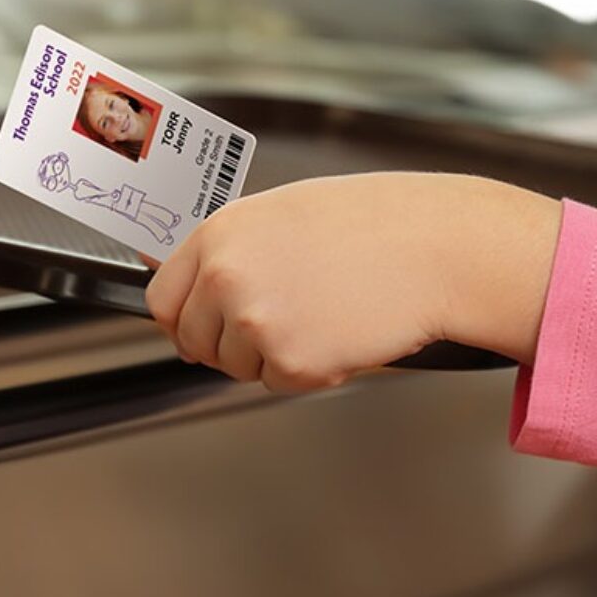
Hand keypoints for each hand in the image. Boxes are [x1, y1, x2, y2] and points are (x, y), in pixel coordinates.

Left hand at [144, 173, 561, 391]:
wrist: (432, 247)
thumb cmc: (375, 224)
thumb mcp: (286, 216)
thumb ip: (234, 251)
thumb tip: (203, 290)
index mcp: (220, 234)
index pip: (164, 298)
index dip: (186, 318)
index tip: (201, 326)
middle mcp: (226, 277)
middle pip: (194, 340)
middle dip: (229, 343)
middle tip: (281, 323)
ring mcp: (255, 322)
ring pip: (240, 365)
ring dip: (275, 353)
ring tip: (324, 312)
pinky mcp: (291, 361)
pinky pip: (282, 381)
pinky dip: (311, 368)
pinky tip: (341, 329)